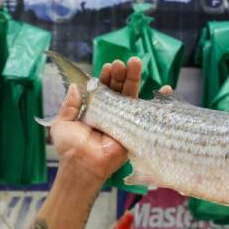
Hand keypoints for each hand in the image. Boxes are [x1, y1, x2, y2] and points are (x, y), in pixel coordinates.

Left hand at [50, 57, 171, 183]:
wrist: (81, 165)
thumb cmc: (69, 147)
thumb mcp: (63, 123)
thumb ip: (69, 105)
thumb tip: (75, 86)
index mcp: (94, 110)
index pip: (103, 89)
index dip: (106, 77)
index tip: (108, 66)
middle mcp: (110, 113)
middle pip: (119, 89)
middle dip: (121, 75)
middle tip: (122, 63)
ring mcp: (123, 120)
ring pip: (131, 96)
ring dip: (134, 79)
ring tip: (135, 63)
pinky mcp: (133, 129)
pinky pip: (145, 113)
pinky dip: (157, 101)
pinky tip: (166, 87)